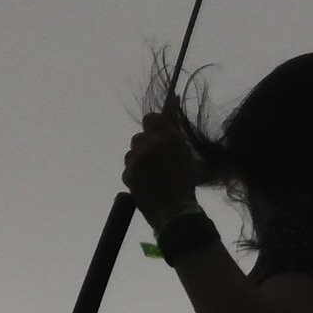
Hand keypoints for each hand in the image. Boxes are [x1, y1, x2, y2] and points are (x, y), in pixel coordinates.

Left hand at [122, 107, 204, 225]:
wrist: (175, 212)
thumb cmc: (184, 182)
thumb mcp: (184, 152)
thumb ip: (174, 128)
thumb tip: (172, 99)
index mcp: (169, 137)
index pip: (151, 117)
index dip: (152, 125)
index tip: (156, 132)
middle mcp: (152, 144)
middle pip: (139, 135)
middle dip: (145, 144)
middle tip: (154, 160)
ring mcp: (138, 159)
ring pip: (132, 150)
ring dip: (139, 158)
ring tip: (151, 174)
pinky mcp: (128, 173)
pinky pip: (128, 166)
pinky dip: (134, 173)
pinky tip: (145, 183)